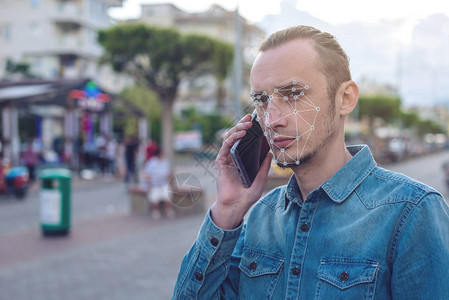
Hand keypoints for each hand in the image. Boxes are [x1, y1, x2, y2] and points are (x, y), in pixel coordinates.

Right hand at [211, 114, 272, 228]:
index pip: (245, 141)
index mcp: (242, 160)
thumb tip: (270, 153)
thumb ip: (264, 167)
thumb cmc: (246, 196)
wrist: (235, 206)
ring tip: (248, 123)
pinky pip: (226, 145)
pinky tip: (242, 133)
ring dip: (238, 128)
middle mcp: (233, 157)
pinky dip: (233, 137)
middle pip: (236, 136)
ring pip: (230, 138)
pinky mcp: (220, 162)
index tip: (257, 121)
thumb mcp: (260, 180)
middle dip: (242, 124)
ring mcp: (226, 159)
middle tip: (251, 116)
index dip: (249, 130)